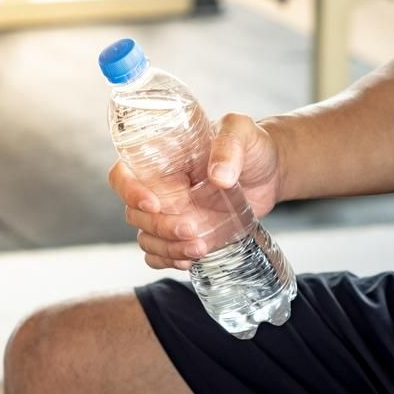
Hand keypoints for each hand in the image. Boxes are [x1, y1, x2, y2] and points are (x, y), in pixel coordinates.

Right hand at [107, 112, 284, 269]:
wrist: (271, 174)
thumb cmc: (252, 145)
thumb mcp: (242, 132)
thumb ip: (230, 146)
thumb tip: (219, 177)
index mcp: (159, 159)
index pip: (123, 176)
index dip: (129, 192)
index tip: (155, 205)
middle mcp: (159, 188)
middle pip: (135, 214)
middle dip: (160, 227)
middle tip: (191, 229)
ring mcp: (172, 213)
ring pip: (148, 238)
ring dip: (168, 249)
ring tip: (199, 248)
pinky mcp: (187, 233)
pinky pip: (161, 254)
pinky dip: (169, 261)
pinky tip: (188, 261)